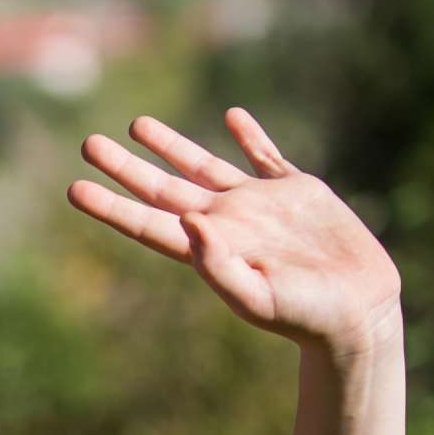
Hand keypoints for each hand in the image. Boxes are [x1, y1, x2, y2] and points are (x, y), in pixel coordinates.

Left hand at [66, 107, 401, 354]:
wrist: (359, 312)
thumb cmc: (307, 317)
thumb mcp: (258, 298)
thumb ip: (219, 266)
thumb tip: (189, 219)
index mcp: (210, 250)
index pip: (148, 223)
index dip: (111, 206)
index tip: (75, 189)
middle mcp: (228, 222)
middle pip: (163, 188)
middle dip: (126, 167)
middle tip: (88, 144)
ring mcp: (261, 205)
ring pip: (204, 166)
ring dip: (171, 145)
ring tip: (136, 124)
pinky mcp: (299, 192)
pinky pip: (267, 157)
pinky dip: (250, 136)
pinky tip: (233, 117)